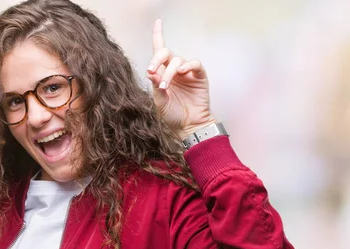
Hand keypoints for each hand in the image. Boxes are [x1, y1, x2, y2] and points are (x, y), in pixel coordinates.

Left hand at [146, 19, 216, 139]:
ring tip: (165, 87)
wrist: (188, 126)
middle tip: (151, 70)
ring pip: (177, 61)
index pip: (159, 52)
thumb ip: (155, 86)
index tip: (158, 22)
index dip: (158, 35)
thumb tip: (151, 72)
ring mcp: (186, 73)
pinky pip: (194, 64)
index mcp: (162, 74)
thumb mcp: (159, 102)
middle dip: (156, 59)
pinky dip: (188, 66)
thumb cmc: (172, 115)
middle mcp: (174, 70)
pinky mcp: (199, 76)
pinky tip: (181, 72)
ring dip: (169, 72)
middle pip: (165, 53)